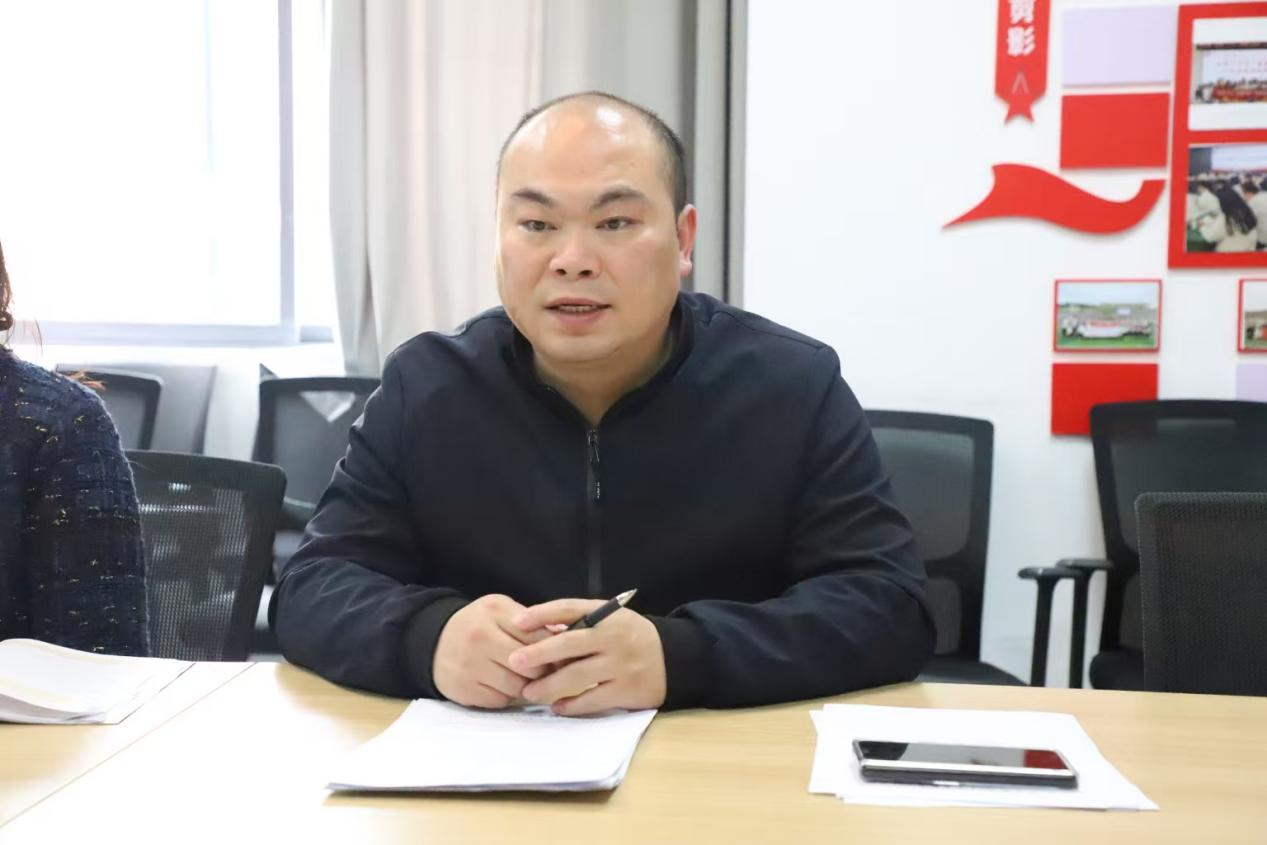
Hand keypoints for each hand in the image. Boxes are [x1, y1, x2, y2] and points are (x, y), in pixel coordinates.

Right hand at [432, 594, 552, 708]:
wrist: (432, 642)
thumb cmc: (478, 626)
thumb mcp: (501, 611)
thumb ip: (532, 623)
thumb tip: (568, 639)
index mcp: (494, 611)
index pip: (539, 636)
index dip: (556, 650)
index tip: (564, 657)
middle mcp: (480, 636)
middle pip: (532, 666)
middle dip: (544, 672)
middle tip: (548, 671)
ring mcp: (470, 664)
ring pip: (518, 687)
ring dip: (526, 686)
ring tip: (524, 678)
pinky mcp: (464, 689)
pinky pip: (501, 701)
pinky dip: (506, 696)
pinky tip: (501, 685)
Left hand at [507, 598, 666, 715]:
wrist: (673, 659)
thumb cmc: (630, 637)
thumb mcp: (611, 619)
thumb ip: (580, 622)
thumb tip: (537, 629)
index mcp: (607, 615)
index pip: (570, 608)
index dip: (543, 614)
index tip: (518, 622)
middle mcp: (613, 637)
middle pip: (570, 643)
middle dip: (539, 653)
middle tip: (514, 661)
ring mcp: (620, 665)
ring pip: (577, 676)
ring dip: (549, 686)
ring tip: (529, 692)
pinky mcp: (626, 691)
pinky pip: (592, 700)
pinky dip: (571, 705)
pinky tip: (556, 707)